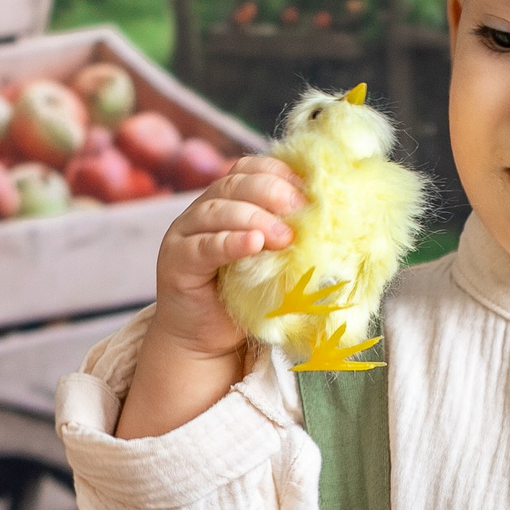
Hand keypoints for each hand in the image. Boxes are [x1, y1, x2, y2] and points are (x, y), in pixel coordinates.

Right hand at [115, 156, 300, 439]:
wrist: (206, 339)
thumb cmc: (246, 296)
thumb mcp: (273, 260)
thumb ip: (288, 236)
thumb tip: (334, 221)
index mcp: (226, 201)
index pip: (247, 169)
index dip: (276, 172)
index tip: (307, 186)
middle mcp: (201, 211)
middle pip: (233, 185)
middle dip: (270, 192)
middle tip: (301, 208)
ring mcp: (183, 234)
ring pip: (216, 211)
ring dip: (253, 218)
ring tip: (283, 236)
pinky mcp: (176, 262)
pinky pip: (203, 247)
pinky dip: (230, 242)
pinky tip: (253, 244)